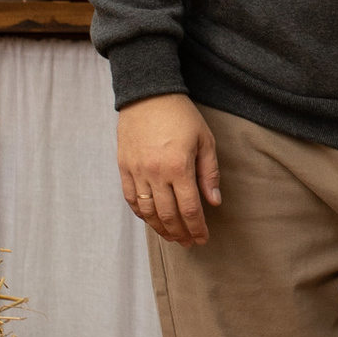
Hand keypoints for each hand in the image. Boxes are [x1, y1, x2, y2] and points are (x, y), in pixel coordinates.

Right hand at [116, 95, 221, 245]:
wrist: (148, 94)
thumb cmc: (181, 116)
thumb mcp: (205, 140)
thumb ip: (209, 173)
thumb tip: (214, 202)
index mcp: (179, 167)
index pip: (190, 209)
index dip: (197, 228)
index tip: (203, 238)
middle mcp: (156, 173)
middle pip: (168, 215)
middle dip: (181, 233)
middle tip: (189, 242)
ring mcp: (137, 171)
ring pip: (148, 211)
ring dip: (160, 229)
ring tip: (172, 237)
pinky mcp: (124, 166)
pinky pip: (131, 198)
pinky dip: (141, 213)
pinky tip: (151, 220)